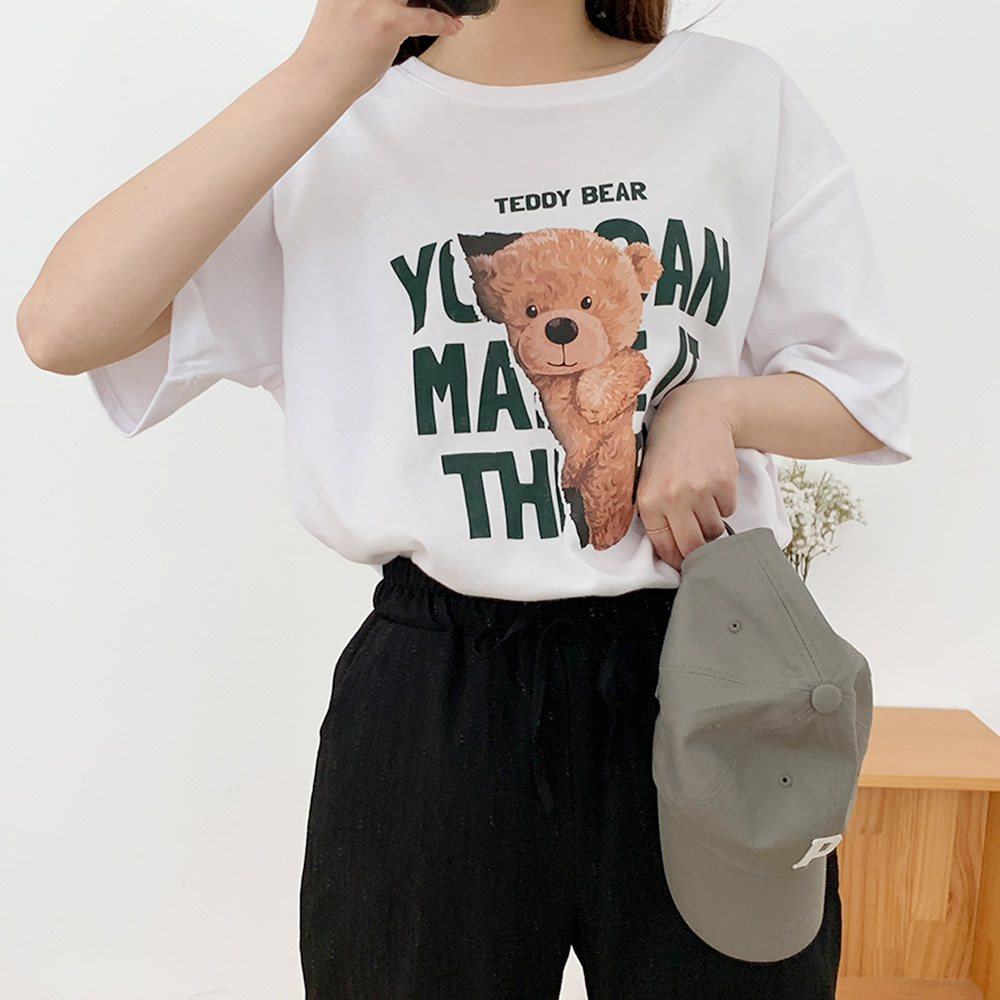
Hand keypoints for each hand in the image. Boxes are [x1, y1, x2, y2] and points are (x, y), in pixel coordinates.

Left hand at [635, 381, 739, 571]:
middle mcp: (673, 498)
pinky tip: (712, 485)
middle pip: (693, 547)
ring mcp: (701, 490)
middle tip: (699, 543)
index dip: (676, 559)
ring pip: (714, 530)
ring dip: (711, 524)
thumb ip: (655, 514)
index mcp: (648, 500)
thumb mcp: (647, 480)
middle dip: (698, 550)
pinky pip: (728, 510)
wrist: (696, 413)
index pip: (665, 548)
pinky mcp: (724, 482)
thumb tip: (672, 552)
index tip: (683, 562)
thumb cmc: (667, 448)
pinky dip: (724, 504)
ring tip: (702, 502)